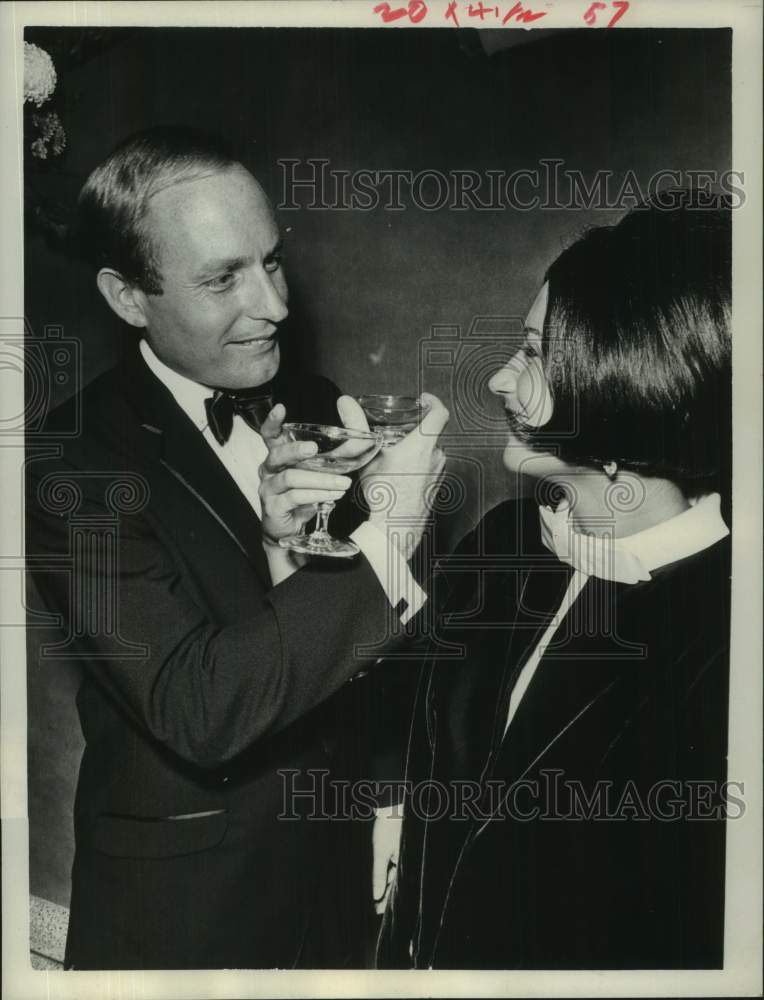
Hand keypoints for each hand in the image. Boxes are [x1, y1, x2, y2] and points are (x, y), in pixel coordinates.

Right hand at [258, 403, 351, 544]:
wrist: (294, 531)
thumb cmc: (309, 494)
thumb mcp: (327, 469)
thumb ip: (344, 446)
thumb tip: (354, 415)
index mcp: (280, 455)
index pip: (270, 435)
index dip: (272, 422)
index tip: (280, 408)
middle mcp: (270, 469)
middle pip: (277, 454)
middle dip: (294, 450)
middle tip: (314, 449)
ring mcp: (269, 489)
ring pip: (290, 477)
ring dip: (319, 479)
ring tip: (343, 483)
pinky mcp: (274, 507)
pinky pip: (294, 497)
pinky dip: (316, 495)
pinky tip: (333, 496)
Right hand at [360, 393, 448, 559]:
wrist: (395, 528)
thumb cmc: (384, 494)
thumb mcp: (367, 455)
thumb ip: (356, 425)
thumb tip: (345, 402)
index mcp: (423, 444)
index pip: (440, 413)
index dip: (433, 402)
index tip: (424, 400)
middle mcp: (436, 457)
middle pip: (432, 434)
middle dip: (416, 430)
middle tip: (398, 431)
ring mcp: (439, 473)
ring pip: (430, 452)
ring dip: (417, 450)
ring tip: (395, 455)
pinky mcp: (437, 487)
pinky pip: (430, 469)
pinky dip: (419, 466)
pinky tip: (400, 475)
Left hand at [372, 806, 403, 914]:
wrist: (392, 806)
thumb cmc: (387, 828)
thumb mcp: (381, 852)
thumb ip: (379, 874)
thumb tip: (377, 895)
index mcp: (405, 863)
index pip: (397, 887)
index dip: (388, 900)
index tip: (379, 911)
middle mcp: (407, 860)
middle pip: (398, 883)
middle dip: (387, 895)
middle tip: (377, 908)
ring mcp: (403, 855)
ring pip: (396, 875)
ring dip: (388, 885)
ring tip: (378, 898)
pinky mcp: (400, 849)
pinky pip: (395, 866)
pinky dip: (389, 873)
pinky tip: (383, 880)